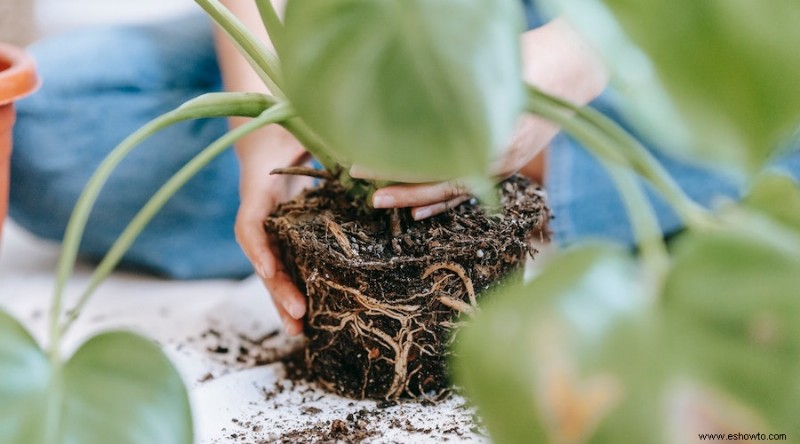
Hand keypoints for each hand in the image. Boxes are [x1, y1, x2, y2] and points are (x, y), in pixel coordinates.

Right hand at [234, 124, 310, 335]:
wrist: (268, 134)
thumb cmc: (284, 126)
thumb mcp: (297, 125)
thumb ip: (317, 138)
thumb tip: (355, 153)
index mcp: (258, 190)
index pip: (250, 223)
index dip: (258, 248)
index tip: (268, 270)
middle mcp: (261, 215)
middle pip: (264, 259)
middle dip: (278, 289)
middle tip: (296, 315)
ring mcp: (272, 228)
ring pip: (274, 271)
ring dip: (285, 301)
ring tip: (299, 331)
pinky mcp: (285, 235)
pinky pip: (289, 265)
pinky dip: (297, 289)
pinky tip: (309, 316)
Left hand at [355, 18, 608, 218]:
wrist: (573, 68)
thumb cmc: (533, 62)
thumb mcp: (493, 72)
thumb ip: (457, 91)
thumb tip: (405, 96)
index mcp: (493, 132)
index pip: (434, 158)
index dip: (397, 163)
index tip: (363, 161)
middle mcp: (498, 154)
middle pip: (439, 177)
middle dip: (398, 181)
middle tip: (361, 176)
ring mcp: (503, 164)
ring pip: (452, 188)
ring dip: (414, 196)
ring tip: (381, 199)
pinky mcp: (505, 165)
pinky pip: (469, 191)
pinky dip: (442, 202)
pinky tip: (419, 211)